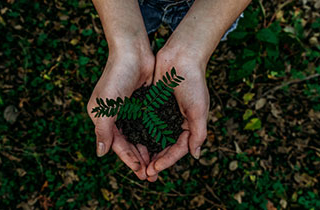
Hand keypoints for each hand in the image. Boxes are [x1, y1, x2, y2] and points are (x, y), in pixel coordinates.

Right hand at [87, 46, 154, 179]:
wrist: (133, 52)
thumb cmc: (116, 76)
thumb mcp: (106, 106)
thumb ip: (103, 130)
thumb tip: (100, 154)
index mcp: (103, 118)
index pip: (116, 144)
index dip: (128, 159)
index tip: (140, 172)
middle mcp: (115, 116)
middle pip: (128, 143)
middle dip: (139, 159)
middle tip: (151, 175)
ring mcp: (130, 110)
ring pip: (139, 136)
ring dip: (147, 150)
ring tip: (157, 165)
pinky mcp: (142, 104)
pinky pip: (148, 125)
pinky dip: (153, 136)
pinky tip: (161, 145)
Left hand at [146, 46, 209, 181]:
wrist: (181, 57)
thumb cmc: (193, 82)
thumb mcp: (199, 109)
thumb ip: (198, 133)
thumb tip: (195, 156)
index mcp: (189, 125)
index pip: (178, 149)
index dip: (167, 160)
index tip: (154, 169)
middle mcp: (176, 122)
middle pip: (165, 146)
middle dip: (156, 160)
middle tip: (145, 173)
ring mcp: (164, 114)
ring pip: (154, 137)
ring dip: (147, 150)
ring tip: (137, 163)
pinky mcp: (153, 105)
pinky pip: (146, 123)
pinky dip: (140, 133)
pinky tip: (132, 142)